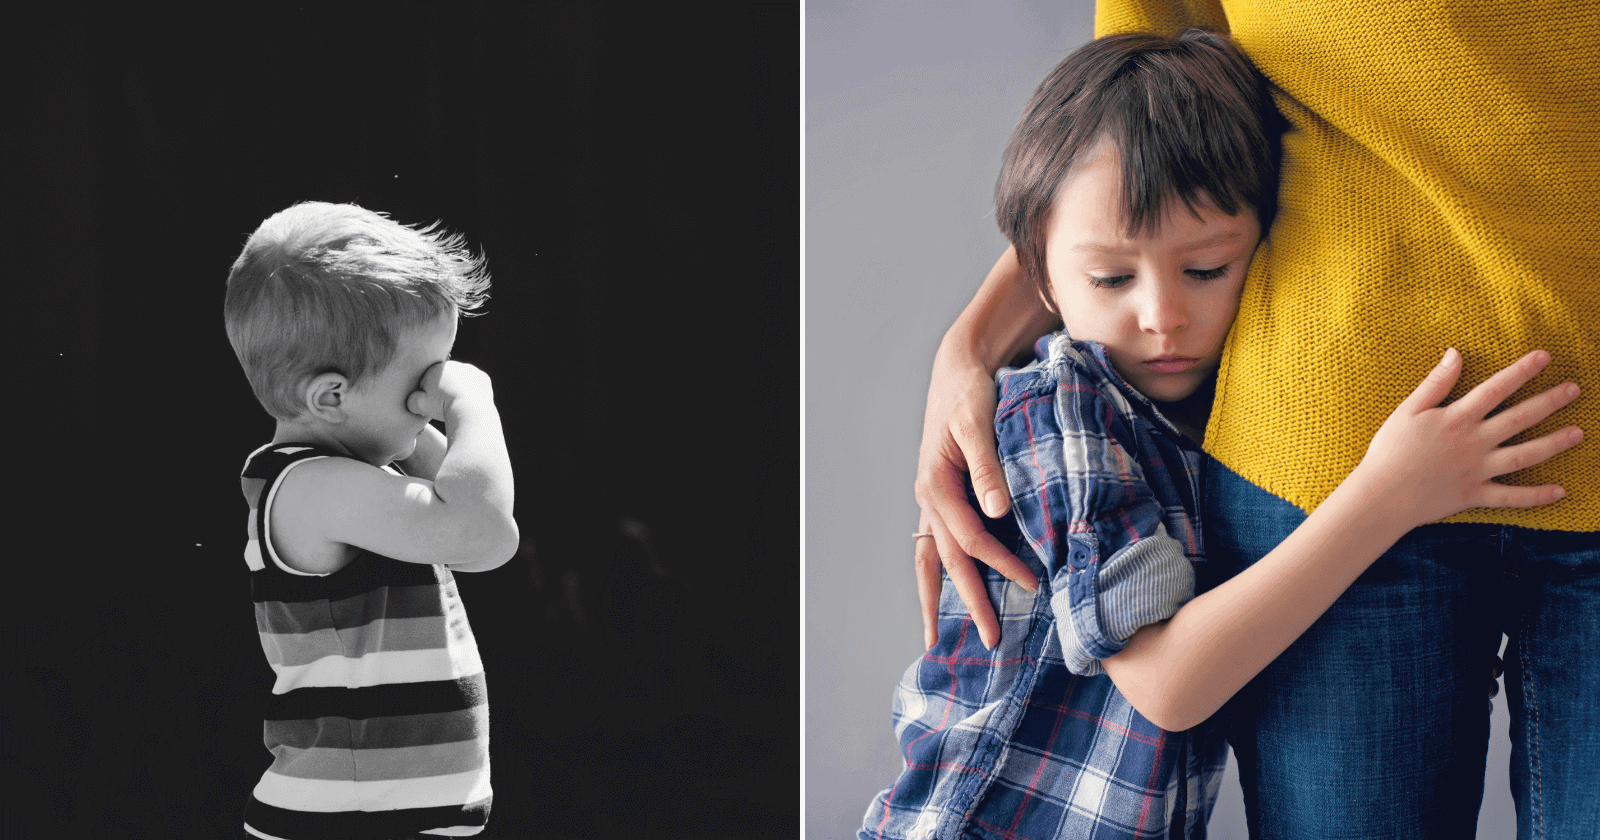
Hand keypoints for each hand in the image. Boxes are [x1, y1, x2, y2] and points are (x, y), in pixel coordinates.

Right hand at [407, 360, 494, 422]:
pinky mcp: (483, 378)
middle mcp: (453, 364)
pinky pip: (476, 385)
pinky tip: (469, 403)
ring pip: (461, 381)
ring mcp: (470, 370)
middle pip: (446, 378)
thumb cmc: (442, 407)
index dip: (427, 393)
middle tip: (444, 405)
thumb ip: (412, 400)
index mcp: (435, 367)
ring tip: (457, 405)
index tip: (431, 404)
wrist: (469, 409)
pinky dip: (473, 393)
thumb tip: (414, 400)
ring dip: (459, 390)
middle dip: (444, 389)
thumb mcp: (418, 405)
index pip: (428, 379)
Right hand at [914, 346, 1038, 650]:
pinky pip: (938, 545)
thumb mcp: (977, 422)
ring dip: (939, 598)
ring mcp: (933, 502)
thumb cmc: (970, 392)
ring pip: (932, 560)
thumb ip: (987, 466)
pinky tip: (948, 595)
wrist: (957, 370)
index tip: (1033, 584)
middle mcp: (929, 499)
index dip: (1000, 564)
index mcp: (935, 484)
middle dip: (968, 602)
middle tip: (990, 641)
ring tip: (938, 637)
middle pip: (948, 561)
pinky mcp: (943, 499)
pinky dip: (942, 573)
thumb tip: (996, 510)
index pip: (969, 538)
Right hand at [1351, 348, 1580, 526]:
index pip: (1496, 388)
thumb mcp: (1407, 410)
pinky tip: (1560, 491)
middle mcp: (1474, 442)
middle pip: (1519, 418)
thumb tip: (1455, 353)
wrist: (1381, 495)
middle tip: (1574, 390)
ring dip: (1554, 443)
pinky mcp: (1475, 494)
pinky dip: (1536, 496)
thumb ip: (1435, 383)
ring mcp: (1477, 470)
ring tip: (1578, 433)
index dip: (1521, 371)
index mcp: (1457, 418)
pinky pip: (1511, 497)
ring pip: (1524, 455)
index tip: (1544, 356)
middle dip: (1549, 402)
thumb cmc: (1388, 450)